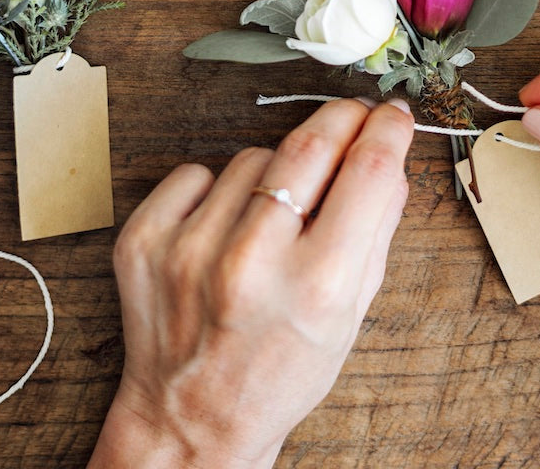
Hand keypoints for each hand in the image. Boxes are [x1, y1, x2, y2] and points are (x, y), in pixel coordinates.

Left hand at [88, 97, 413, 468]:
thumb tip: (392, 158)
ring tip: (274, 218)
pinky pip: (196, 174)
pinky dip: (216, 191)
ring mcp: (191, 250)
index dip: (389, 130)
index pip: (369, 170)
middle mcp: (252, 263)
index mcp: (317, 287)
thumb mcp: (350, 317)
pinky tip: (223, 229)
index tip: (394, 115)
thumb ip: (377, 232)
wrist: (191, 423)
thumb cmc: (278, 374)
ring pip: (254, 156)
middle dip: (343, 118)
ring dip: (276, 171)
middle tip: (355, 116)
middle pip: (311, 143)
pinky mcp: (144, 243)